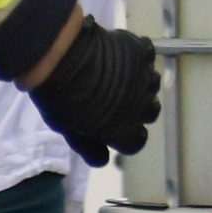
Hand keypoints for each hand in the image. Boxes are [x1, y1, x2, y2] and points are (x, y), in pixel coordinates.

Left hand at [30, 16, 160, 163]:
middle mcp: (143, 109)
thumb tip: (102, 161)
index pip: (137, 142)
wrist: (62, 55)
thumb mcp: (69, 129)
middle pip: (150, 112)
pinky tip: (119, 51)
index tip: (112, 126)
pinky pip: (147, 55)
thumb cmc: (59, 96)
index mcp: (125, 133)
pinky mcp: (144, 53)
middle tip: (115, 97)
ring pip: (152, 84)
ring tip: (118, 73)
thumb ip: (88, 147)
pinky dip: (137, 55)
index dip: (125, 134)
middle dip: (136, 107)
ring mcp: (146, 79)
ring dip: (139, 82)